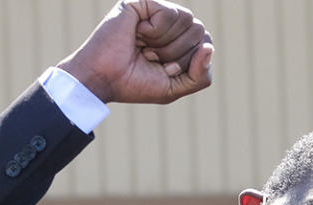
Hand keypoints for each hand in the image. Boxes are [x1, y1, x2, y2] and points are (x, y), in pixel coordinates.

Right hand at [57, 0, 212, 103]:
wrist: (103, 79)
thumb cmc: (136, 84)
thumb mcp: (176, 88)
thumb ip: (201, 75)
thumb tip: (209, 47)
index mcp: (180, 41)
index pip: (206, 43)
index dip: (189, 62)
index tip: (164, 70)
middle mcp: (171, 24)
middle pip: (200, 31)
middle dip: (177, 53)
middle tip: (151, 58)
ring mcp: (157, 11)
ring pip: (189, 20)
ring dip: (166, 44)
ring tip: (145, 48)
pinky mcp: (143, 2)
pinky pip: (170, 13)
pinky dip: (155, 30)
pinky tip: (138, 34)